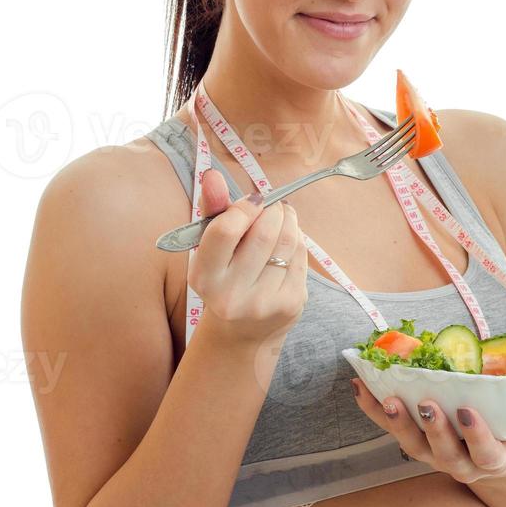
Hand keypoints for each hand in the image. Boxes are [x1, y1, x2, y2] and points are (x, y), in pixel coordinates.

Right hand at [187, 168, 307, 345]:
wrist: (242, 332)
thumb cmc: (224, 278)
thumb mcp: (209, 248)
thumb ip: (211, 209)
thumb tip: (213, 174)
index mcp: (204, 278)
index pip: (226, 230)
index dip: (243, 207)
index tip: (252, 201)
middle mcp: (231, 295)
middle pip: (263, 233)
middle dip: (272, 211)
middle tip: (272, 206)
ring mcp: (264, 303)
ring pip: (288, 242)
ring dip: (289, 220)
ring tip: (283, 217)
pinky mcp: (290, 304)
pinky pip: (301, 257)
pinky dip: (298, 241)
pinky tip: (289, 243)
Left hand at [349, 379, 505, 483]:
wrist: (497, 461)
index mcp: (493, 460)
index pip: (484, 454)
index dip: (476, 436)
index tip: (468, 412)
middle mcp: (459, 462)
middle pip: (442, 452)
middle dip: (433, 429)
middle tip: (426, 403)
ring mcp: (433, 453)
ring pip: (410, 443)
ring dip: (396, 421)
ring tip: (386, 396)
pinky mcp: (414, 440)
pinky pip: (389, 427)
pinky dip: (373, 409)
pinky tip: (360, 385)